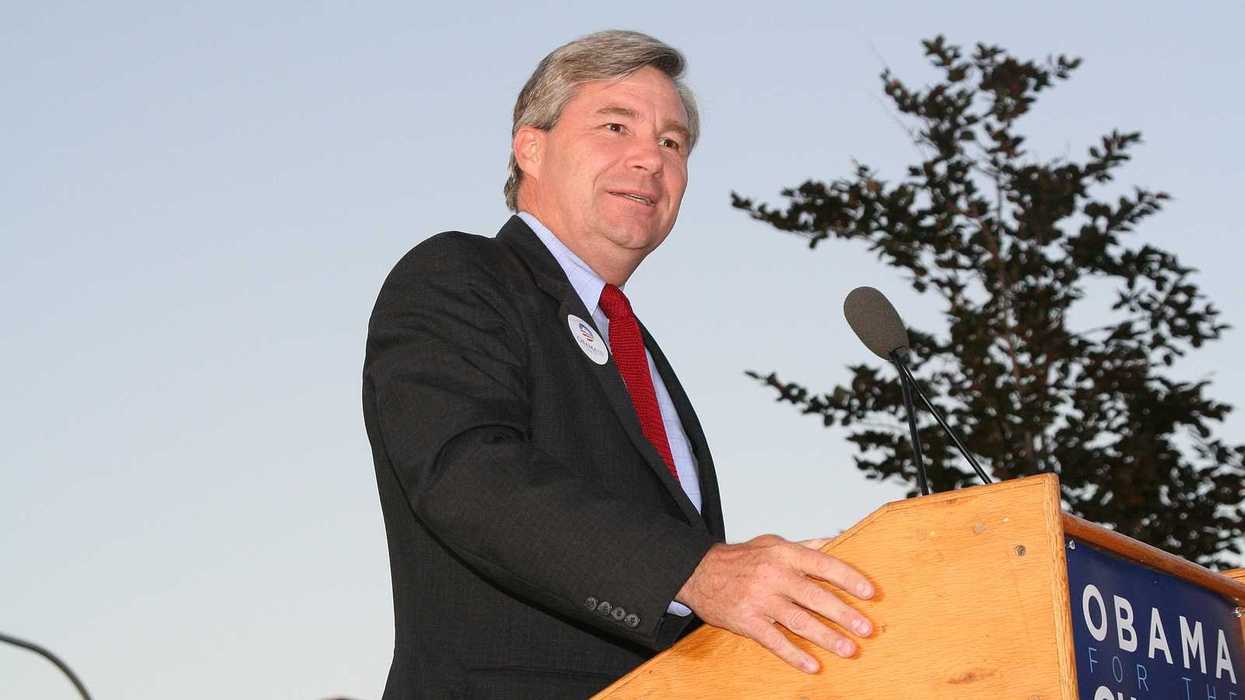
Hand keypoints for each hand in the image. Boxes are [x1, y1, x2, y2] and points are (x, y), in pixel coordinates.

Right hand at [674, 534, 874, 673]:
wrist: (698, 572)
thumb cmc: (740, 558)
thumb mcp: (773, 543)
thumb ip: (807, 546)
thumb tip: (840, 540)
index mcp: (784, 554)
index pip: (823, 564)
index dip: (848, 578)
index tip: (869, 592)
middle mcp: (773, 575)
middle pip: (815, 596)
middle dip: (844, 614)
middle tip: (866, 628)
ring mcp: (760, 600)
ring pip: (799, 621)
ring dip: (826, 637)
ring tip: (848, 649)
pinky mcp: (747, 621)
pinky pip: (774, 641)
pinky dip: (794, 654)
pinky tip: (812, 664)